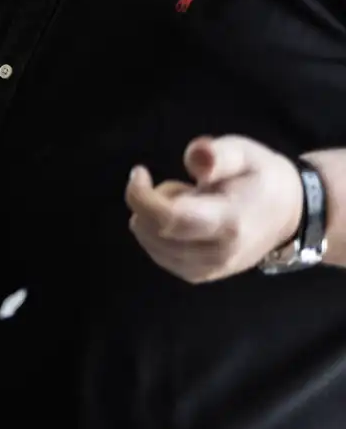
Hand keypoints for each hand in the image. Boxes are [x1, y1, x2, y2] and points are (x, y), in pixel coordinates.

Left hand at [125, 135, 304, 282]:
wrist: (288, 214)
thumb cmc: (260, 178)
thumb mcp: (244, 153)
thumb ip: (218, 154)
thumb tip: (198, 156)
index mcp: (229, 222)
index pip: (169, 218)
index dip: (141, 195)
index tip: (139, 172)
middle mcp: (218, 253)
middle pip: (153, 232)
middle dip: (149, 202)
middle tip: (181, 187)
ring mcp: (209, 269)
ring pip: (150, 244)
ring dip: (155, 218)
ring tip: (189, 203)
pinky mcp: (200, 275)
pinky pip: (158, 254)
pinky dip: (159, 233)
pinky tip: (185, 221)